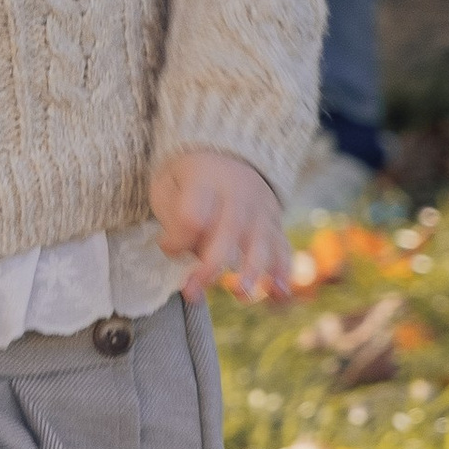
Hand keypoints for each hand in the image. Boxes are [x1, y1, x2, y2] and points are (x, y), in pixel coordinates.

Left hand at [151, 149, 293, 306]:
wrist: (229, 153)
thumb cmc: (190, 177)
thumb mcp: (168, 182)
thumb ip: (171, 214)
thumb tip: (181, 249)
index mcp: (205, 180)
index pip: (192, 216)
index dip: (177, 239)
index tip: (165, 245)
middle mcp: (237, 194)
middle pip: (227, 233)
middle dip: (210, 268)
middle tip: (192, 293)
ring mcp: (260, 209)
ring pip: (260, 243)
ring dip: (252, 272)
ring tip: (241, 295)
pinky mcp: (274, 223)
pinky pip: (283, 247)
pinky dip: (283, 271)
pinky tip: (279, 294)